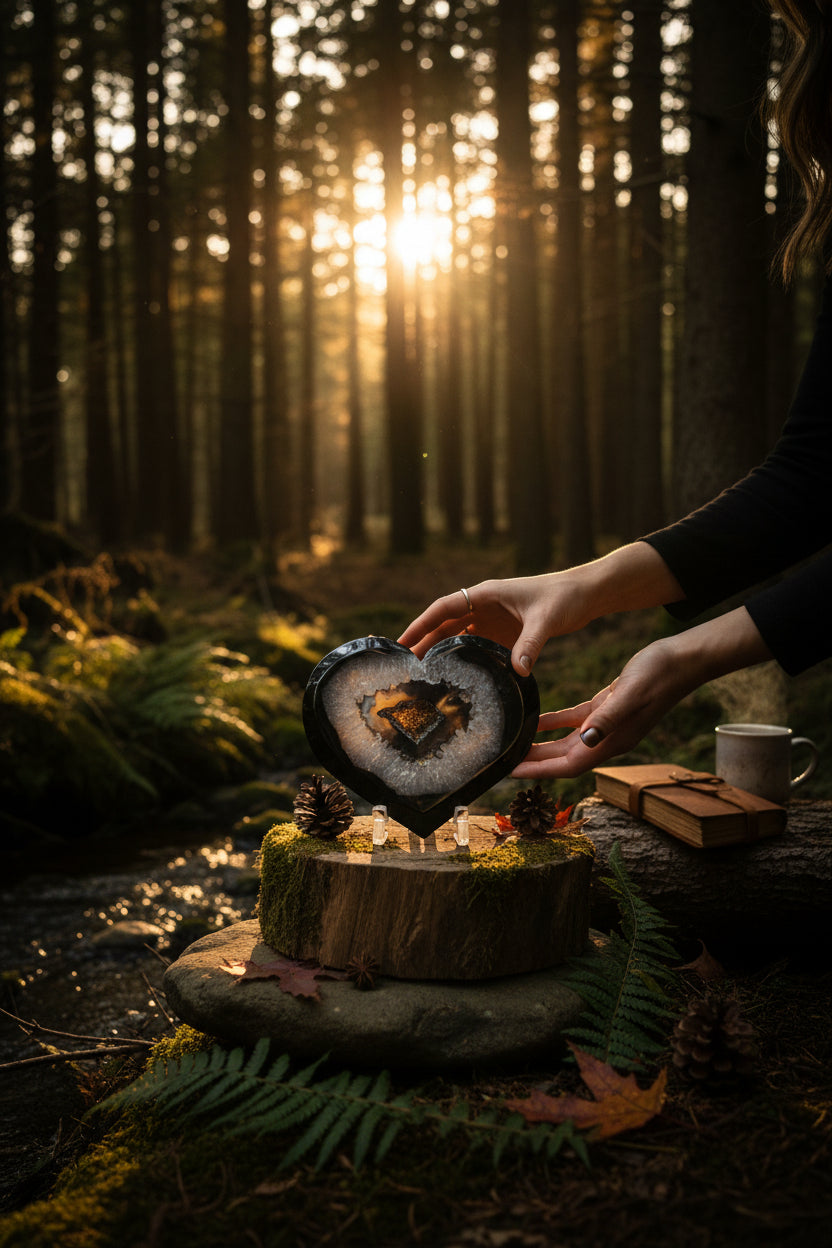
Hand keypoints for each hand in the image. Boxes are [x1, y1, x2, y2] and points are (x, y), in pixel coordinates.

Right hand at [398, 544, 685, 675]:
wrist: (587, 594)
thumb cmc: (565, 597)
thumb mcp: (546, 619)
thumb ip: (530, 645)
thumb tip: (518, 672)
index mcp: (487, 593)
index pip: (444, 607)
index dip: (421, 624)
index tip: (402, 642)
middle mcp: (485, 605)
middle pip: (445, 623)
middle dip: (424, 640)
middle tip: (405, 664)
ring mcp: (494, 618)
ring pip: (459, 634)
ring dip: (441, 650)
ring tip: (423, 673)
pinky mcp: (506, 632)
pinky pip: (478, 644)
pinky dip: (465, 657)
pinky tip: (457, 676)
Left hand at [512, 639, 688, 778]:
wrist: (681, 660)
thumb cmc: (658, 675)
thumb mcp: (630, 694)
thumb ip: (607, 719)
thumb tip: (585, 741)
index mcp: (612, 741)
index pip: (568, 765)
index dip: (539, 771)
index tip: (511, 773)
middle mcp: (607, 738)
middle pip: (562, 759)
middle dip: (533, 763)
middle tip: (501, 763)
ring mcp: (607, 725)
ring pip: (566, 742)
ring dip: (540, 746)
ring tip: (513, 746)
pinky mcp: (606, 707)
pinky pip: (573, 721)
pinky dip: (554, 722)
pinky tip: (535, 721)